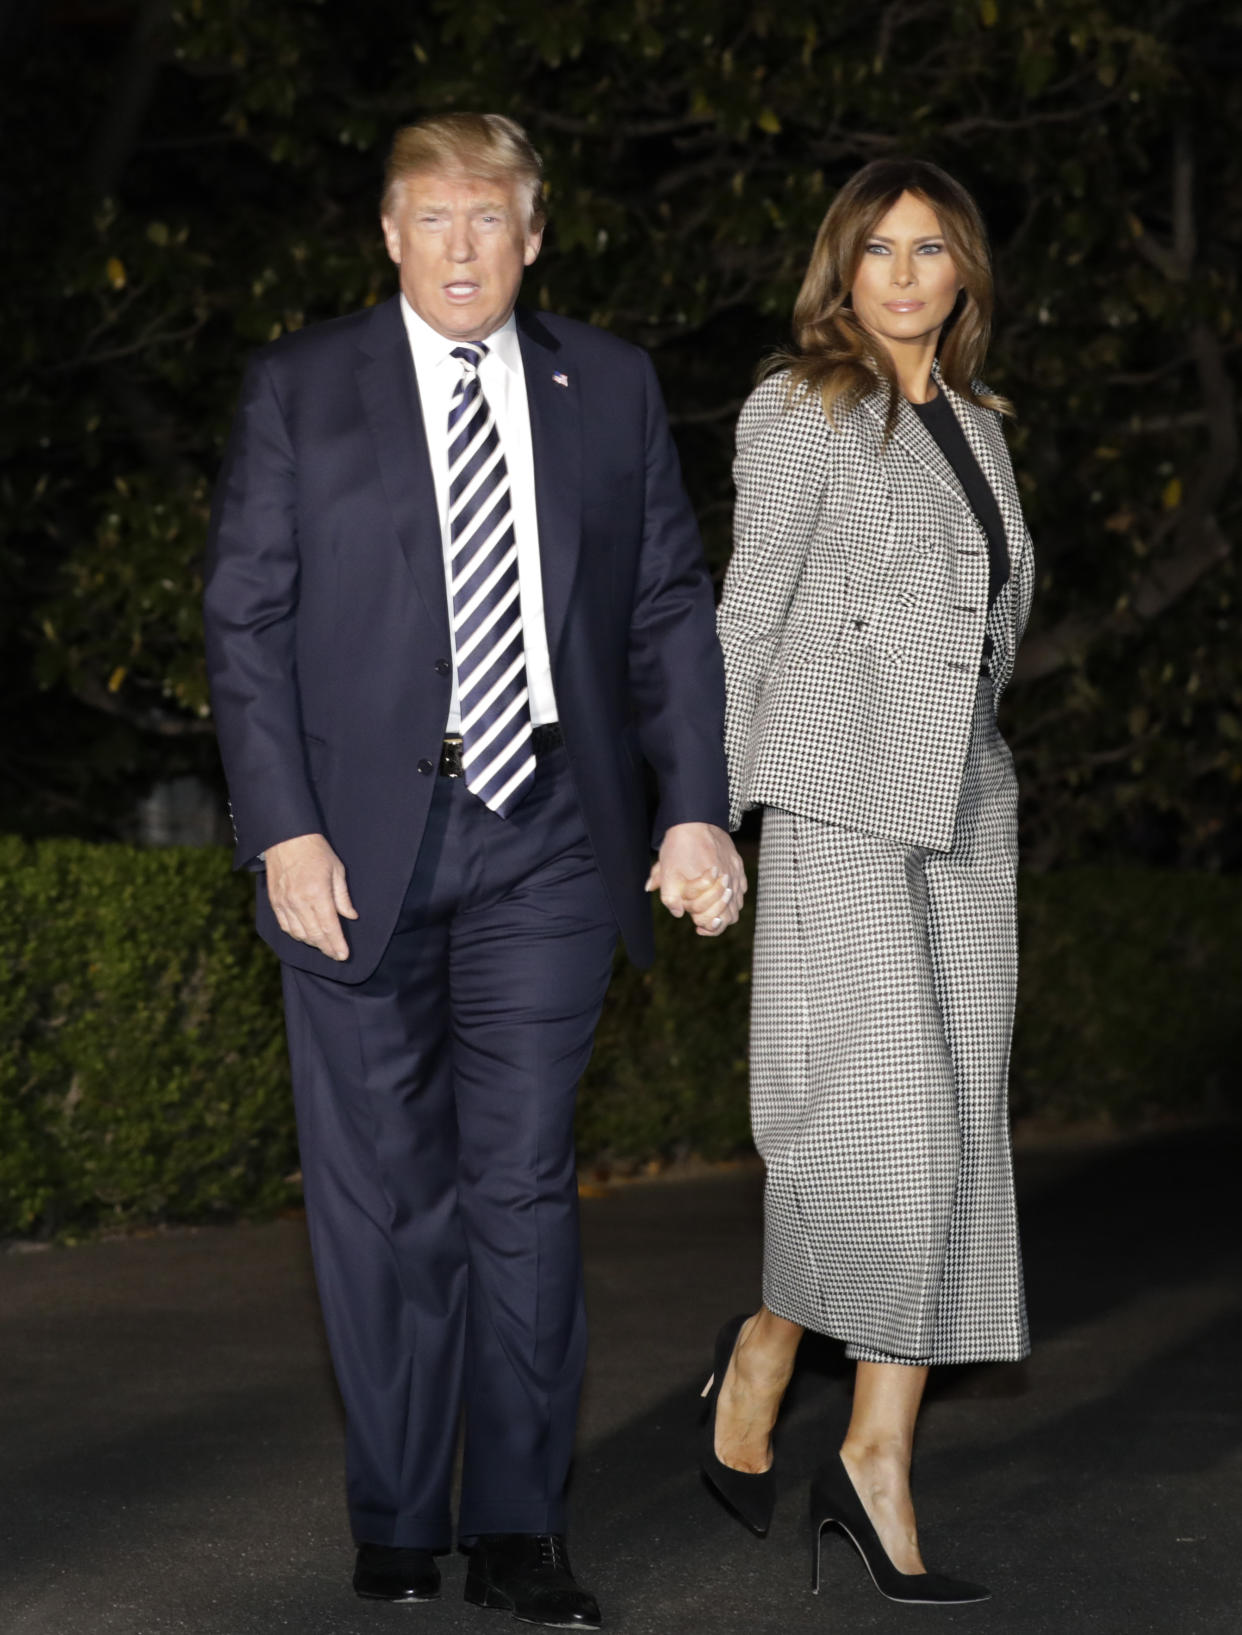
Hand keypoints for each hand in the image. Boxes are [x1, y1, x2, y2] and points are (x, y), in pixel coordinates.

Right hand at [265, 832, 357, 961]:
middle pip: (314, 935)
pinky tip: (305, 936)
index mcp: (317, 894)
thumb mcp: (337, 870)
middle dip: (326, 948)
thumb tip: (351, 917)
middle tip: (336, 955)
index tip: (343, 955)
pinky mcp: (274, 902)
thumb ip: (343, 897)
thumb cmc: (316, 851)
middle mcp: (299, 902)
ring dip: (312, 943)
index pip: (329, 927)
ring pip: (298, 934)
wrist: (286, 838)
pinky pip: (285, 926)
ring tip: (324, 946)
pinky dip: (295, 935)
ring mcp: (284, 903)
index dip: (337, 944)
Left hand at [645, 822, 746, 936]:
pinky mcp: (738, 865)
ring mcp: (735, 873)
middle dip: (715, 922)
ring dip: (725, 912)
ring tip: (712, 914)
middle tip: (703, 923)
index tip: (696, 926)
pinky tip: (722, 897)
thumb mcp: (666, 870)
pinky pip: (742, 890)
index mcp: (708, 886)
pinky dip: (733, 898)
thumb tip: (677, 913)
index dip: (703, 924)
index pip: (712, 919)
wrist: (694, 818)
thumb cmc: (678, 845)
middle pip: (729, 917)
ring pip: (737, 905)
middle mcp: (726, 881)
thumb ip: (669, 896)